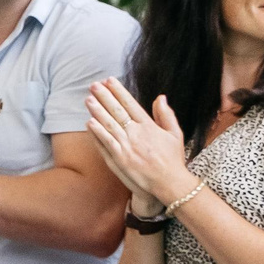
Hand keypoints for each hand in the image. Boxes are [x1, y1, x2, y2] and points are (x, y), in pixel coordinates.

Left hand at [84, 78, 194, 206]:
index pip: (130, 104)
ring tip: (88, 99)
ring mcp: (127, 146)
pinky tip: (89, 122)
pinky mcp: (120, 159)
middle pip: (117, 111)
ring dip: (97, 111)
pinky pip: (106, 142)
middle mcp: (137, 133)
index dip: (118, 91)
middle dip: (104, 96)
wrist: (169, 182)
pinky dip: (97, 132)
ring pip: (109, 125)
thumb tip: (160, 97)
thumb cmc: (173, 158)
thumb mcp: (175, 133)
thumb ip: (166, 114)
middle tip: (93, 85)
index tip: (109, 80)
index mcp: (149, 125)